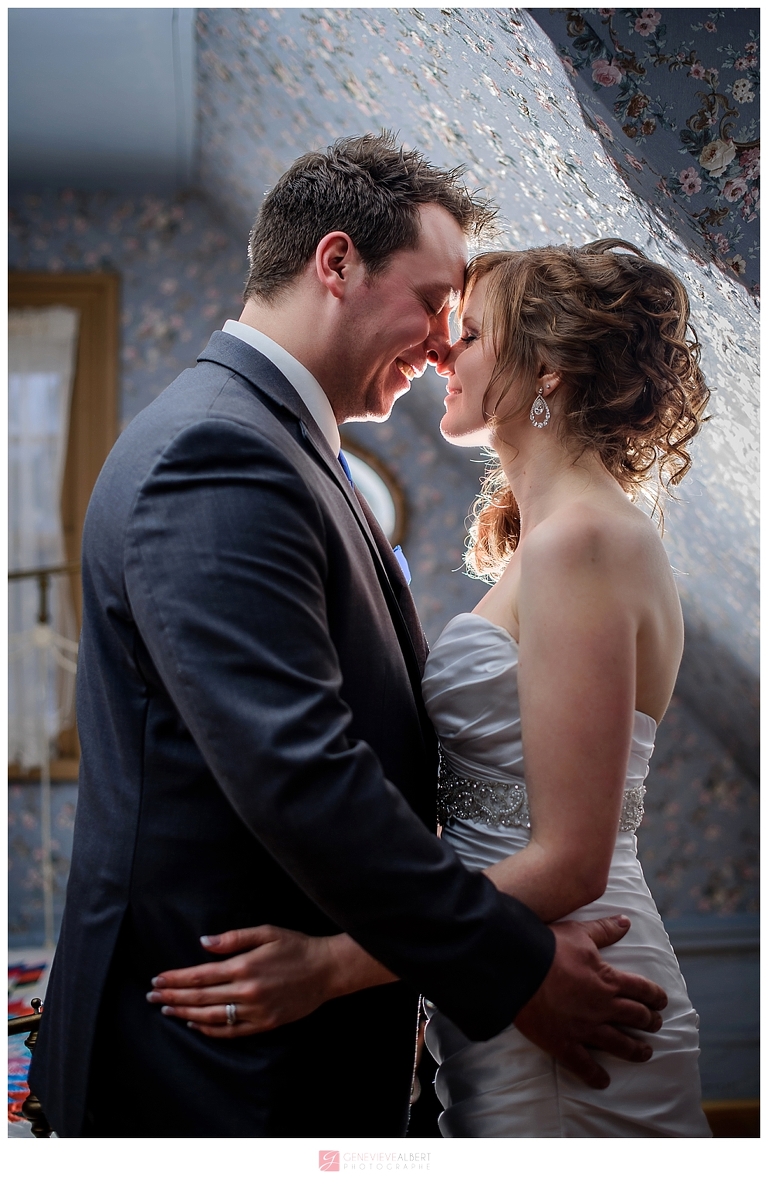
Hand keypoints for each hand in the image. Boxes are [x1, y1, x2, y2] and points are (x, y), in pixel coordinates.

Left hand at [146, 925, 338, 1037]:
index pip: (200, 975)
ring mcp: (256, 1011)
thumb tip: (203, 943)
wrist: (326, 970)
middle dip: (172, 996)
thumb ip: (233, 938)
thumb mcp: (266, 932)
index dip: (175, 978)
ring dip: (185, 1014)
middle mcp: (247, 991)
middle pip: (200, 997)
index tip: (157, 978)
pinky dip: (209, 1029)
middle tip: (151, 995)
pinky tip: (194, 1024)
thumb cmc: (296, 946)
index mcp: (245, 966)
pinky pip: (231, 1032)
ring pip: (211, 1017)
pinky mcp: (265, 1024)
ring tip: (166, 1009)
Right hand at [514, 915, 667, 1088]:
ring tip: (645, 1053)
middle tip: (655, 1025)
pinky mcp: (564, 1044)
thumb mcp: (580, 933)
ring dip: (635, 1050)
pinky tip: (604, 1081)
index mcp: (608, 980)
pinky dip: (596, 1076)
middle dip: (649, 1021)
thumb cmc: (549, 947)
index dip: (655, 996)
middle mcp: (602, 1007)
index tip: (662, 1002)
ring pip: (619, 1044)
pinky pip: (585, 1065)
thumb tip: (626, 921)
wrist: (519, 968)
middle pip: (635, 1017)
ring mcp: (585, 1029)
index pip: (641, 990)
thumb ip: (605, 930)